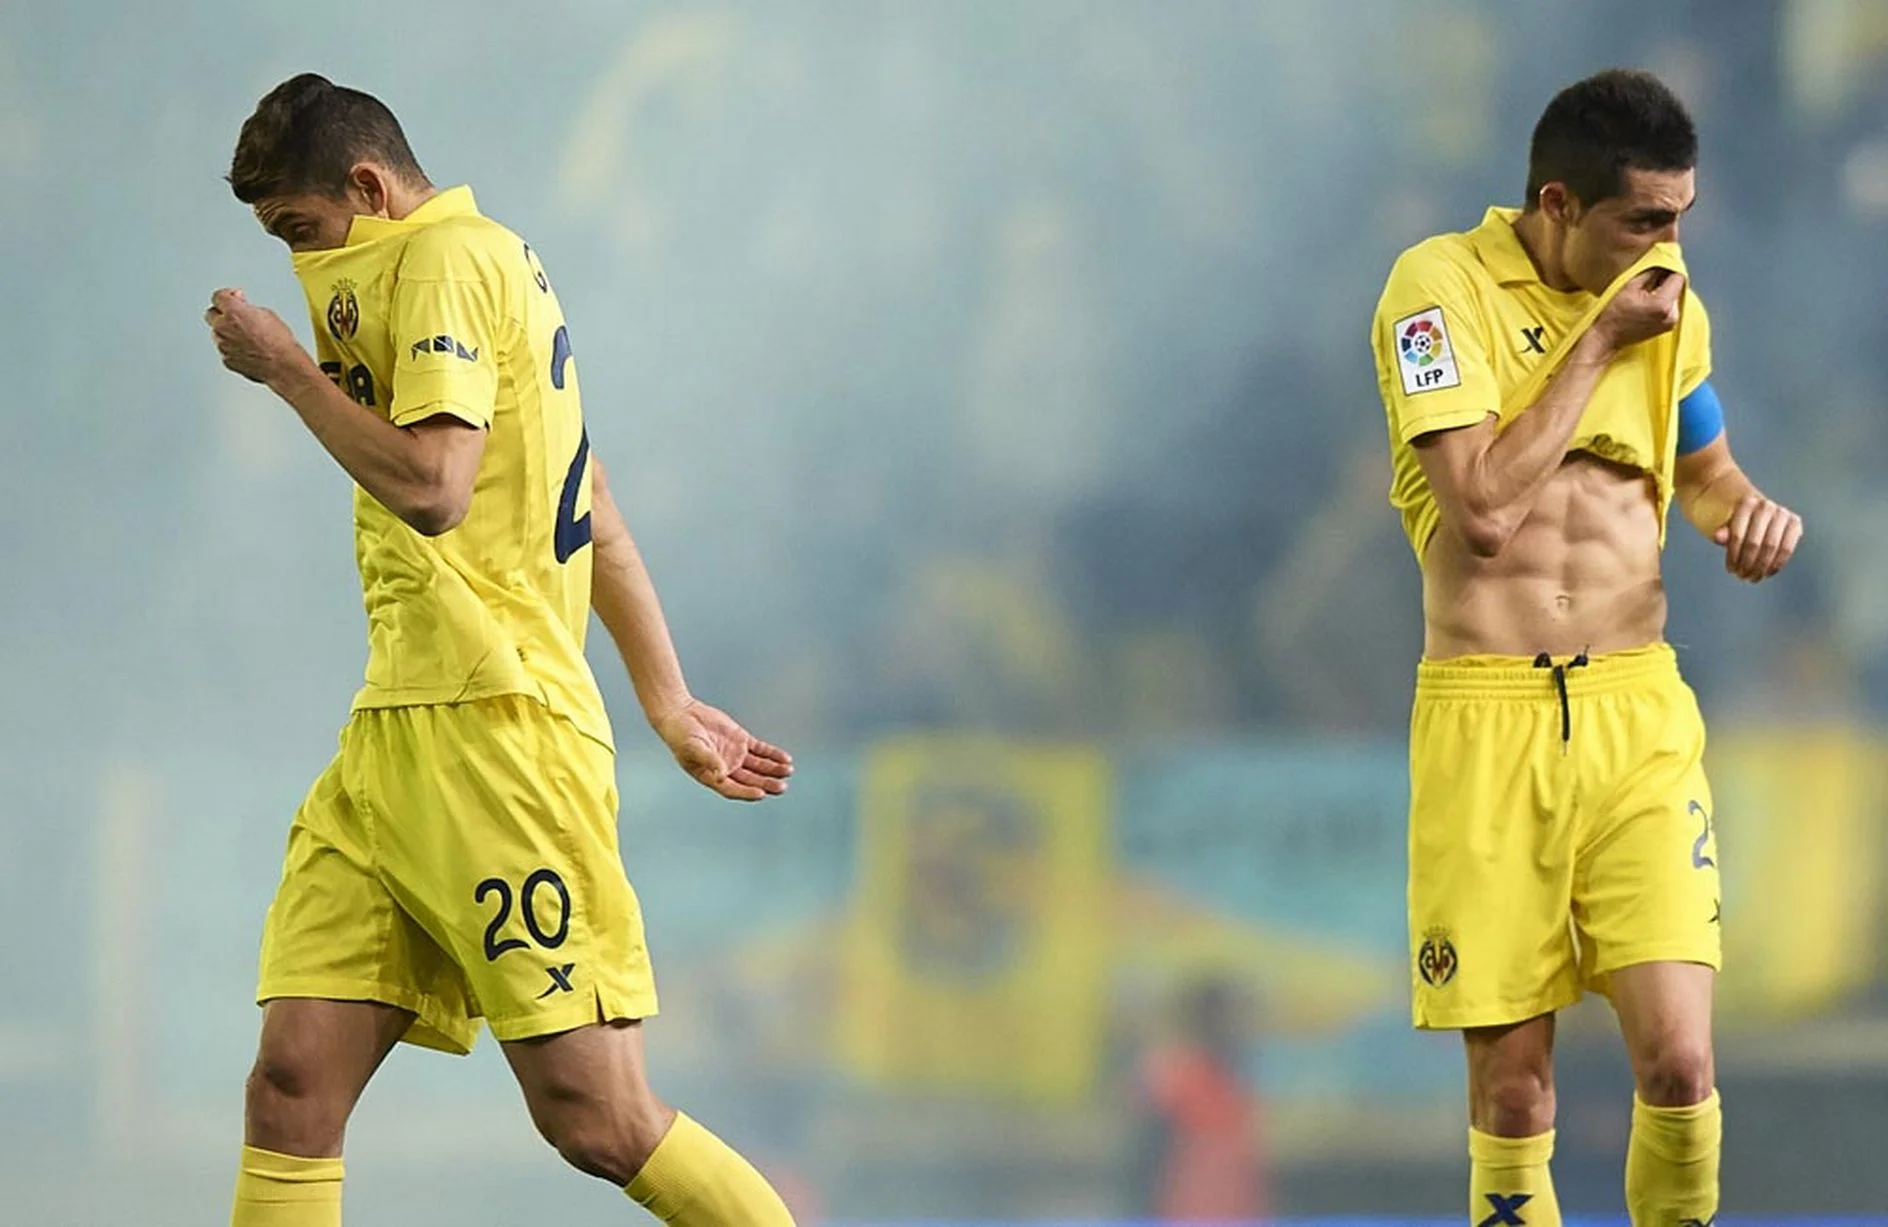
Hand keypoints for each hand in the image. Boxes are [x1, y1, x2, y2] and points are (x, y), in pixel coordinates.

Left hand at [204, 288, 309, 385]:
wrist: (283, 365)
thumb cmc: (279, 342)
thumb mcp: (267, 314)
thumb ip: (248, 308)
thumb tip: (242, 309)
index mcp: (233, 312)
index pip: (218, 297)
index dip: (227, 295)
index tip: (233, 297)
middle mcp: (223, 327)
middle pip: (211, 314)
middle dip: (222, 314)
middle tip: (236, 316)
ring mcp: (222, 344)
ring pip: (217, 333)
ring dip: (227, 332)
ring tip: (246, 336)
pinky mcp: (226, 359)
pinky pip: (224, 349)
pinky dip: (232, 347)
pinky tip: (247, 348)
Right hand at [653, 699, 792, 800]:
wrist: (681, 714)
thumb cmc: (680, 735)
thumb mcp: (692, 748)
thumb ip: (709, 760)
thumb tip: (721, 774)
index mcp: (712, 776)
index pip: (732, 789)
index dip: (747, 792)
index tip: (761, 793)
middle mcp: (726, 768)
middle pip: (750, 780)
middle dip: (767, 784)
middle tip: (782, 787)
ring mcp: (735, 755)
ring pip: (758, 766)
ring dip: (773, 769)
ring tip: (787, 771)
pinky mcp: (740, 741)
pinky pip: (760, 750)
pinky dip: (772, 754)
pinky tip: (785, 759)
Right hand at [1591, 269, 1684, 350]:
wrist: (1606, 338)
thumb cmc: (1614, 313)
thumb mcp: (1630, 286)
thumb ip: (1651, 271)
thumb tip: (1664, 259)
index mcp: (1663, 304)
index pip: (1678, 277)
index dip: (1669, 267)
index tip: (1659, 265)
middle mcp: (1672, 315)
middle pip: (1677, 287)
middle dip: (1665, 280)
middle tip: (1646, 280)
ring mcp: (1671, 322)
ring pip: (1674, 296)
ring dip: (1663, 290)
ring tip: (1643, 293)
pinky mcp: (1668, 326)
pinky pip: (1670, 306)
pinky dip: (1661, 300)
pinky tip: (1645, 302)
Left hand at [1712, 494, 1802, 581]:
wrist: (1762, 514)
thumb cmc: (1739, 524)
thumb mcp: (1727, 527)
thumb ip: (1723, 532)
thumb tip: (1718, 537)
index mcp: (1746, 504)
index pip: (1737, 535)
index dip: (1733, 556)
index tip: (1730, 570)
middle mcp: (1766, 506)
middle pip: (1754, 543)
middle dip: (1747, 563)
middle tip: (1742, 577)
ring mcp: (1782, 514)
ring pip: (1771, 547)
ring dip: (1761, 567)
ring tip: (1753, 578)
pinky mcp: (1795, 523)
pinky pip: (1786, 548)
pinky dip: (1776, 564)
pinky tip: (1767, 573)